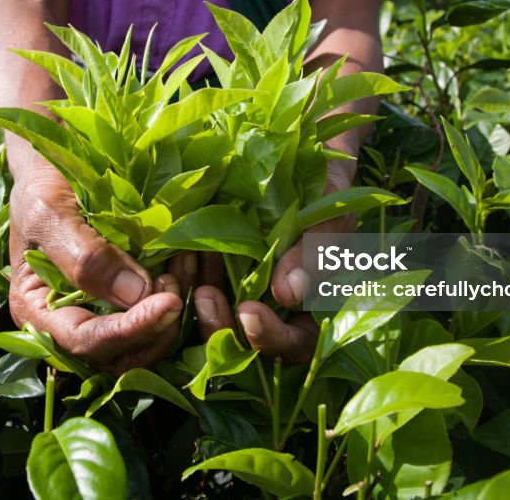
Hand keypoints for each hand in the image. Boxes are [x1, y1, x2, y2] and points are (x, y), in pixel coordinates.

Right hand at [8, 161, 190, 373]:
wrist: (55, 165)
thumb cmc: (42, 186)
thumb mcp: (51, 213)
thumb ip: (85, 256)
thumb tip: (134, 295)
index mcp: (38, 312)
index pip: (87, 342)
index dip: (130, 330)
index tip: (168, 301)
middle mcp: (68, 324)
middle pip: (120, 355)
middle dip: (157, 328)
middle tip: (178, 284)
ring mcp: (100, 314)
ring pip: (145, 342)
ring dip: (175, 315)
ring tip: (188, 265)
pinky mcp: (127, 299)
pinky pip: (158, 317)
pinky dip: (182, 296)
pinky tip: (192, 262)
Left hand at [192, 166, 356, 362]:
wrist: (303, 164)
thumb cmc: (328, 196)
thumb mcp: (328, 222)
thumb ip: (315, 258)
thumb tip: (287, 294)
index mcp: (310, 312)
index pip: (292, 344)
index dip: (270, 338)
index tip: (249, 312)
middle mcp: (274, 312)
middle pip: (246, 343)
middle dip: (222, 327)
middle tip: (206, 298)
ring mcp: (243, 294)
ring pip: (217, 318)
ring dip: (199, 304)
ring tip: (188, 272)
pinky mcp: (217, 273)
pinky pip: (199, 284)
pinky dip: (188, 276)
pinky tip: (181, 256)